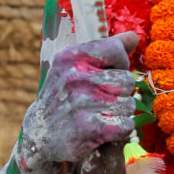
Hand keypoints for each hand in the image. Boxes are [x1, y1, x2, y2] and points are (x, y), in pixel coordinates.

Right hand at [19, 32, 138, 165]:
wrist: (39, 137)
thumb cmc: (64, 98)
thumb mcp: (76, 67)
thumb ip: (106, 50)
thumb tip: (134, 36)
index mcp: (71, 56)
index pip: (116, 50)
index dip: (119, 65)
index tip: (106, 75)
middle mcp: (75, 75)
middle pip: (127, 80)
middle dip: (120, 93)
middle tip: (98, 102)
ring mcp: (82, 101)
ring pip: (129, 104)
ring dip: (119, 114)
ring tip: (97, 116)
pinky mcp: (89, 128)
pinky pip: (126, 125)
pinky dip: (119, 131)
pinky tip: (101, 131)